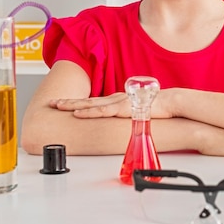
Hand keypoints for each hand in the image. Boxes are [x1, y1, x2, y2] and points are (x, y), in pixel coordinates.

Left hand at [49, 91, 173, 118]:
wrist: (171, 103)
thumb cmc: (158, 108)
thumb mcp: (139, 112)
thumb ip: (129, 117)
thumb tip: (124, 125)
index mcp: (118, 100)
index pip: (94, 101)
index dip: (78, 102)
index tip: (64, 104)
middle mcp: (115, 99)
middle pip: (87, 101)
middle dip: (68, 101)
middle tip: (52, 102)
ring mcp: (118, 103)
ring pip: (90, 104)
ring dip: (73, 105)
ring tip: (58, 106)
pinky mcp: (123, 109)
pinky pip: (102, 111)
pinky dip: (88, 112)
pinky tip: (77, 113)